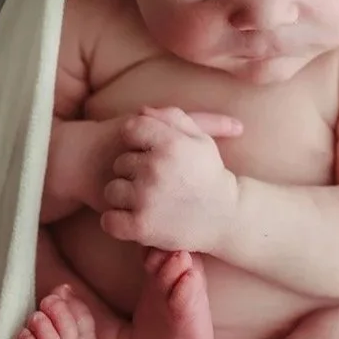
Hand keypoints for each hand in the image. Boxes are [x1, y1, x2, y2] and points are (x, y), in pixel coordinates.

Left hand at [100, 106, 242, 251]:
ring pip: (112, 191)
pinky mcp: (141, 227)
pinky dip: (117, 222)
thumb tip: (142, 111)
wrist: (228, 217)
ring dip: (125, 197)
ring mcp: (146, 199)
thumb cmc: (210, 175)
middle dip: (134, 171)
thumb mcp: (200, 140)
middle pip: (120, 162)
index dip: (137, 140)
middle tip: (156, 182)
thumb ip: (173, 118)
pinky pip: (110, 220)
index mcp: (170, 144)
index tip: (148, 153)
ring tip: (148, 201)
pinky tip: (135, 218)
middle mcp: (155, 169)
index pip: (131, 129)